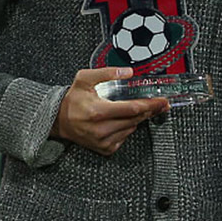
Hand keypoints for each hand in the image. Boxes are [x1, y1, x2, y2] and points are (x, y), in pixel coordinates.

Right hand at [51, 67, 168, 155]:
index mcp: (98, 111)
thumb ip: (106, 73)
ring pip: (131, 129)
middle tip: (159, 104)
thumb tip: (128, 72)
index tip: (162, 101)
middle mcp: (101, 129)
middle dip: (149, 111)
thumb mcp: (84, 79)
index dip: (150, 105)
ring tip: (139, 109)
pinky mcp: (105, 148)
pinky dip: (127, 128)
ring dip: (138, 119)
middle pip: (135, 120)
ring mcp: (103, 141)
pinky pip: (124, 137)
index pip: (132, 109)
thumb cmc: (72, 99)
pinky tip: (122, 120)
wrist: (58, 120)